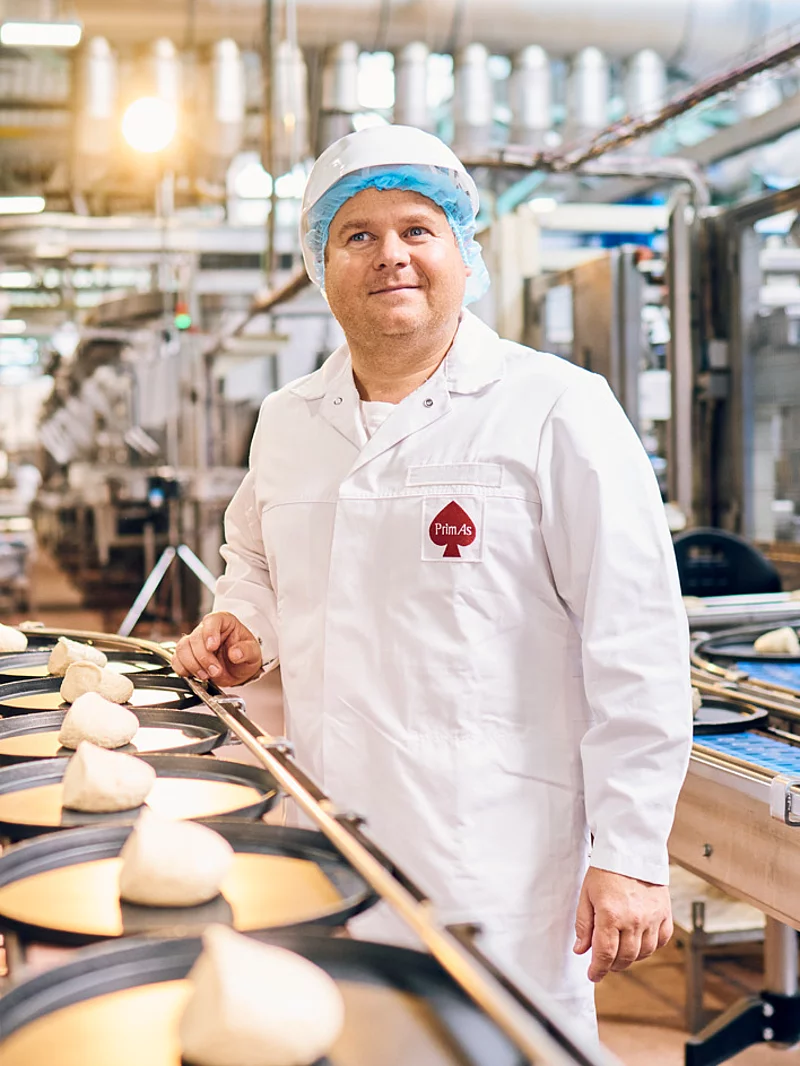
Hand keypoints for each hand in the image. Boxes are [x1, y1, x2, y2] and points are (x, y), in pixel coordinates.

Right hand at [171, 612, 261, 687]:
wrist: (239, 668)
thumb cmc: (245, 654)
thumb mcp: (254, 652)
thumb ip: (246, 651)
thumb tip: (235, 653)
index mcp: (224, 622)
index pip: (212, 620)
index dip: (210, 632)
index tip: (213, 646)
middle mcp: (207, 629)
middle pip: (195, 638)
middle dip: (204, 658)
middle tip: (215, 671)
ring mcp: (195, 643)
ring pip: (182, 648)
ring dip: (192, 665)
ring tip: (206, 676)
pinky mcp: (187, 656)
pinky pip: (176, 660)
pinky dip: (183, 669)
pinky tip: (195, 675)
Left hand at [573, 867, 671, 981]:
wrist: (631, 850)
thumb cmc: (606, 870)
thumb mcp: (586, 894)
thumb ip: (584, 924)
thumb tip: (580, 950)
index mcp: (610, 915)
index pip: (605, 954)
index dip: (598, 969)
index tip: (593, 975)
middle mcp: (633, 920)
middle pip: (625, 958)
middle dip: (612, 965)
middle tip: (604, 963)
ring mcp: (651, 918)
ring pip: (644, 953)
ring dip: (630, 958)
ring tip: (620, 951)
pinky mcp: (664, 913)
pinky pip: (660, 941)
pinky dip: (650, 947)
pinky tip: (639, 942)